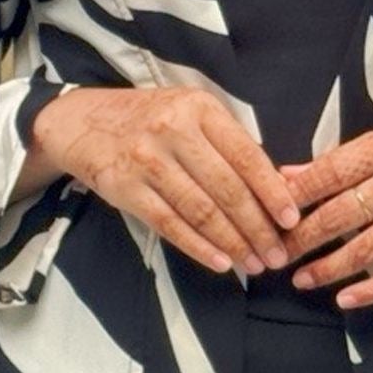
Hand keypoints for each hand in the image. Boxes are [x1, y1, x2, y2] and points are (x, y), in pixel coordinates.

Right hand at [24, 86, 300, 280]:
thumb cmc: (150, 119)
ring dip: (232, 243)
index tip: (291, 220)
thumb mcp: (191, 113)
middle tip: (277, 255)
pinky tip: (221, 263)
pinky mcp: (124, 187)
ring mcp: (146, 159)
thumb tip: (278, 186)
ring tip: (254, 264)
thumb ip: (229, 143)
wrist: (81, 121)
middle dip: (257, 228)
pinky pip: (169, 224)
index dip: (271, 191)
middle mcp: (173, 129)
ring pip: (201, 211)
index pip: (246, 155)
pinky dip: (198, 247)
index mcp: (199, 108)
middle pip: (227, 189)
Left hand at [277, 123, 372, 308]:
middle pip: (342, 214)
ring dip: (329, 267)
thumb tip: (287, 175)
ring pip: (368, 247)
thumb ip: (339, 161)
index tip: (265, 215)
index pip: (329, 174)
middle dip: (302, 239)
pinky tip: (346, 298)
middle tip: (274, 256)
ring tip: (301, 279)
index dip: (294, 197)